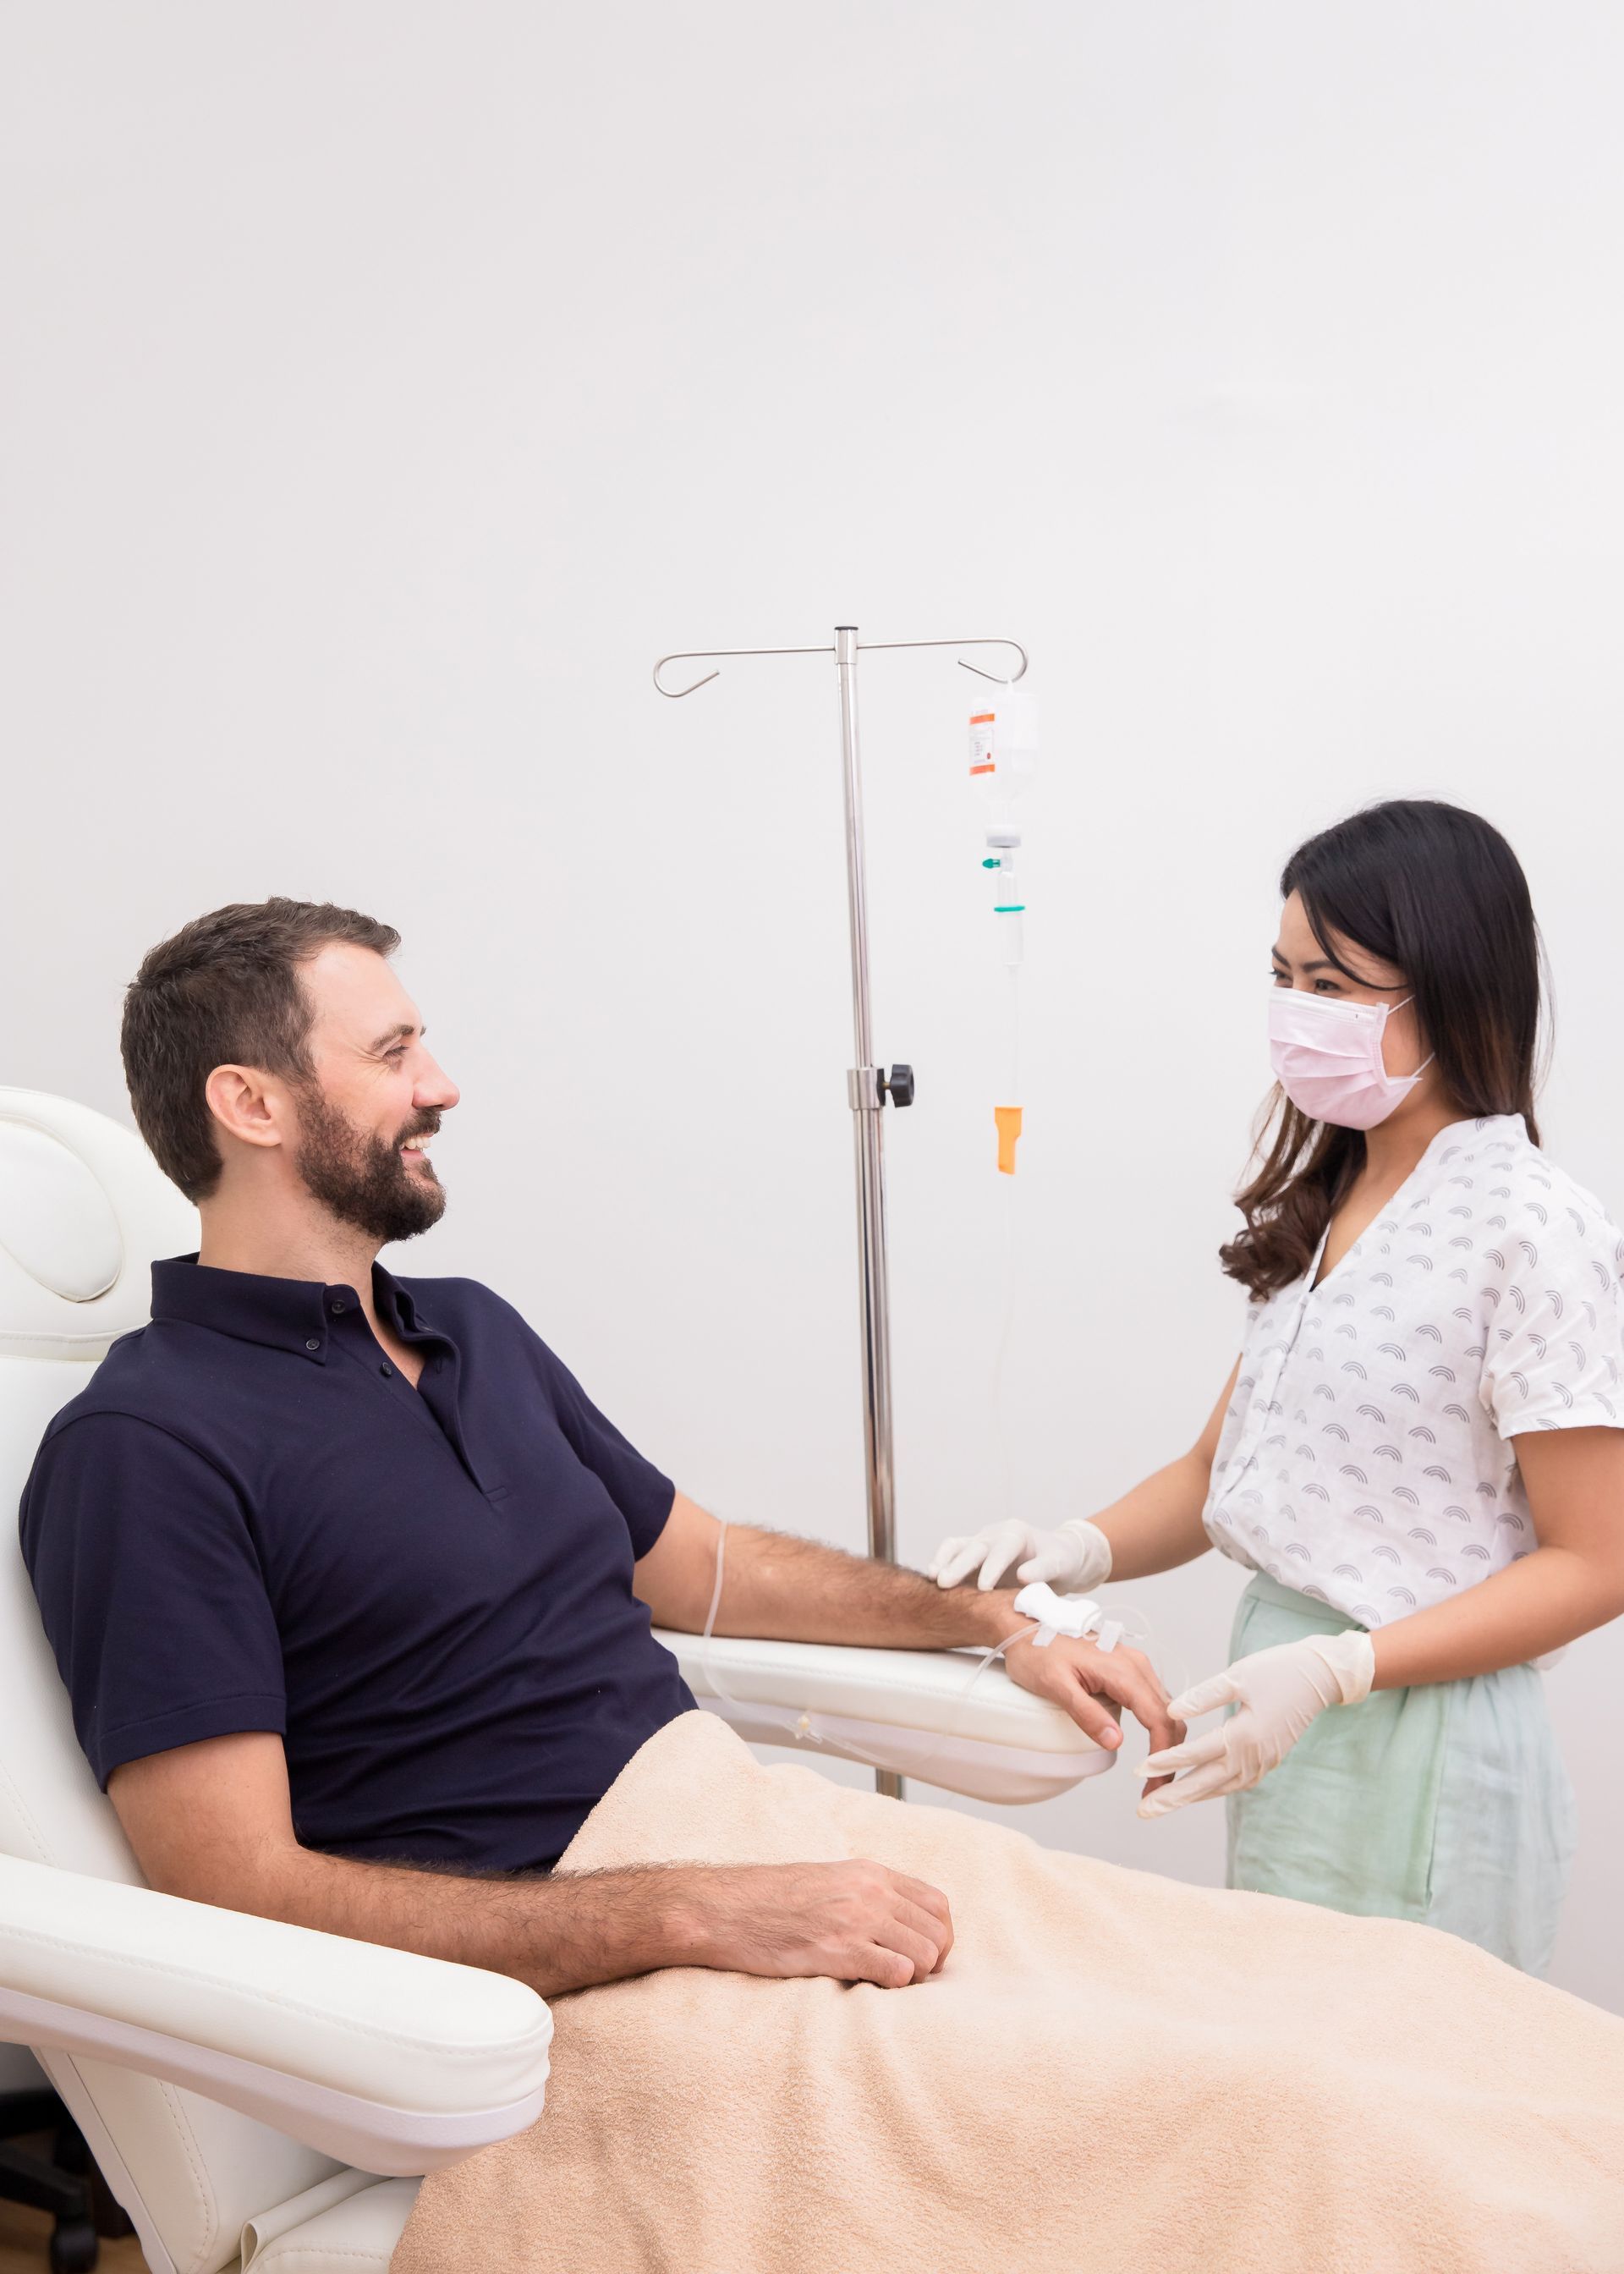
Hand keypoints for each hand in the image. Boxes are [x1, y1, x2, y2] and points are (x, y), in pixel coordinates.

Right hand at [687, 1860, 953, 1988]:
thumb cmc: (773, 1900)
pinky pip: (897, 1971)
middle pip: (939, 1931)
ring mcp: (856, 1920)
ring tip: (887, 1983)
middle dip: (933, 1961)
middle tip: (908, 1977)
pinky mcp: (838, 1950)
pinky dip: (895, 1985)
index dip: (940, 1935)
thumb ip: (867, 1894)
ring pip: (926, 1954)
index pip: (938, 1904)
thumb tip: (898, 1922)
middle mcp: (871, 1892)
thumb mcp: (830, 1880)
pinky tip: (872, 1986)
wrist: (728, 1908)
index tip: (924, 1955)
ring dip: (915, 1976)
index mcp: (871, 1873)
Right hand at [929, 1517, 1112, 1592]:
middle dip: (959, 1565)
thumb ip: (1042, 1569)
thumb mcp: (1059, 1563)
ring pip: (957, 1546)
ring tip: (934, 1579)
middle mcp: (994, 1534)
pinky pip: (953, 1555)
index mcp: (1016, 1533)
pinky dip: (941, 1564)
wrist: (1057, 1557)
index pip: (1001, 1548)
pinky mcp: (973, 1555)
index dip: (991, 1567)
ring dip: (944, 1561)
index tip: (984, 1587)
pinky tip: (933, 1581)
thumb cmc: (1060, 1560)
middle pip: (974, 1547)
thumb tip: (1023, 1576)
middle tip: (945, 1583)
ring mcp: (981, 1543)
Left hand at [1001, 1627, 1182, 1765]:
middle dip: (1169, 1754)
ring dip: (1166, 1742)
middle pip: (1170, 1715)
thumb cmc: (1037, 1651)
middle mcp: (1136, 1665)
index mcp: (1123, 1669)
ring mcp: (1134, 1666)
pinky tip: (1150, 1747)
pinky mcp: (1128, 1670)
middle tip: (1155, 1788)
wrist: (1026, 1628)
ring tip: (1153, 1774)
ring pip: (1166, 1708)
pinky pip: (1154, 1701)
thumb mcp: (1055, 1686)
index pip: (1159, 1717)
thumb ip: (1086, 1713)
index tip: (1154, 1782)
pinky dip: (1158, 1727)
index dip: (1162, 1753)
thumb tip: (1115, 1741)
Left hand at [1136, 1629, 1374, 1817]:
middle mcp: (1253, 1757)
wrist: (1319, 1678)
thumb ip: (1203, 1697)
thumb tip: (1170, 1713)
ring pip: (1219, 1788)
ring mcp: (1262, 1763)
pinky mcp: (1267, 1762)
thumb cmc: (1277, 1670)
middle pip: (1205, 1783)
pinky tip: (1196, 1791)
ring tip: (1160, 1805)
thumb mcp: (1237, 1676)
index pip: (1196, 1754)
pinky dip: (1212, 1790)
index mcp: (1244, 1735)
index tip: (1137, 1770)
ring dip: (1189, 1797)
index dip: (1165, 1762)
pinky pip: (1234, 1784)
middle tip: (1143, 1811)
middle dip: (1172, 1798)